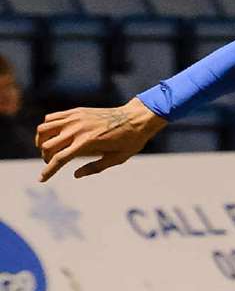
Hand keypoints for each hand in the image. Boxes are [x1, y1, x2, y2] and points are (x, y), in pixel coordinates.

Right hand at [36, 99, 167, 181]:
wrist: (137, 117)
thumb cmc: (130, 140)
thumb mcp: (116, 159)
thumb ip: (95, 168)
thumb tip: (75, 175)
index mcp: (87, 143)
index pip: (59, 159)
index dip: (48, 171)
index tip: (41, 179)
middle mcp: (77, 129)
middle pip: (48, 145)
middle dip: (45, 157)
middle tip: (51, 162)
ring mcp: (75, 118)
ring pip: (44, 128)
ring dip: (41, 141)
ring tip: (47, 148)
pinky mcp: (76, 111)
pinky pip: (52, 117)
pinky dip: (47, 127)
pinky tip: (53, 135)